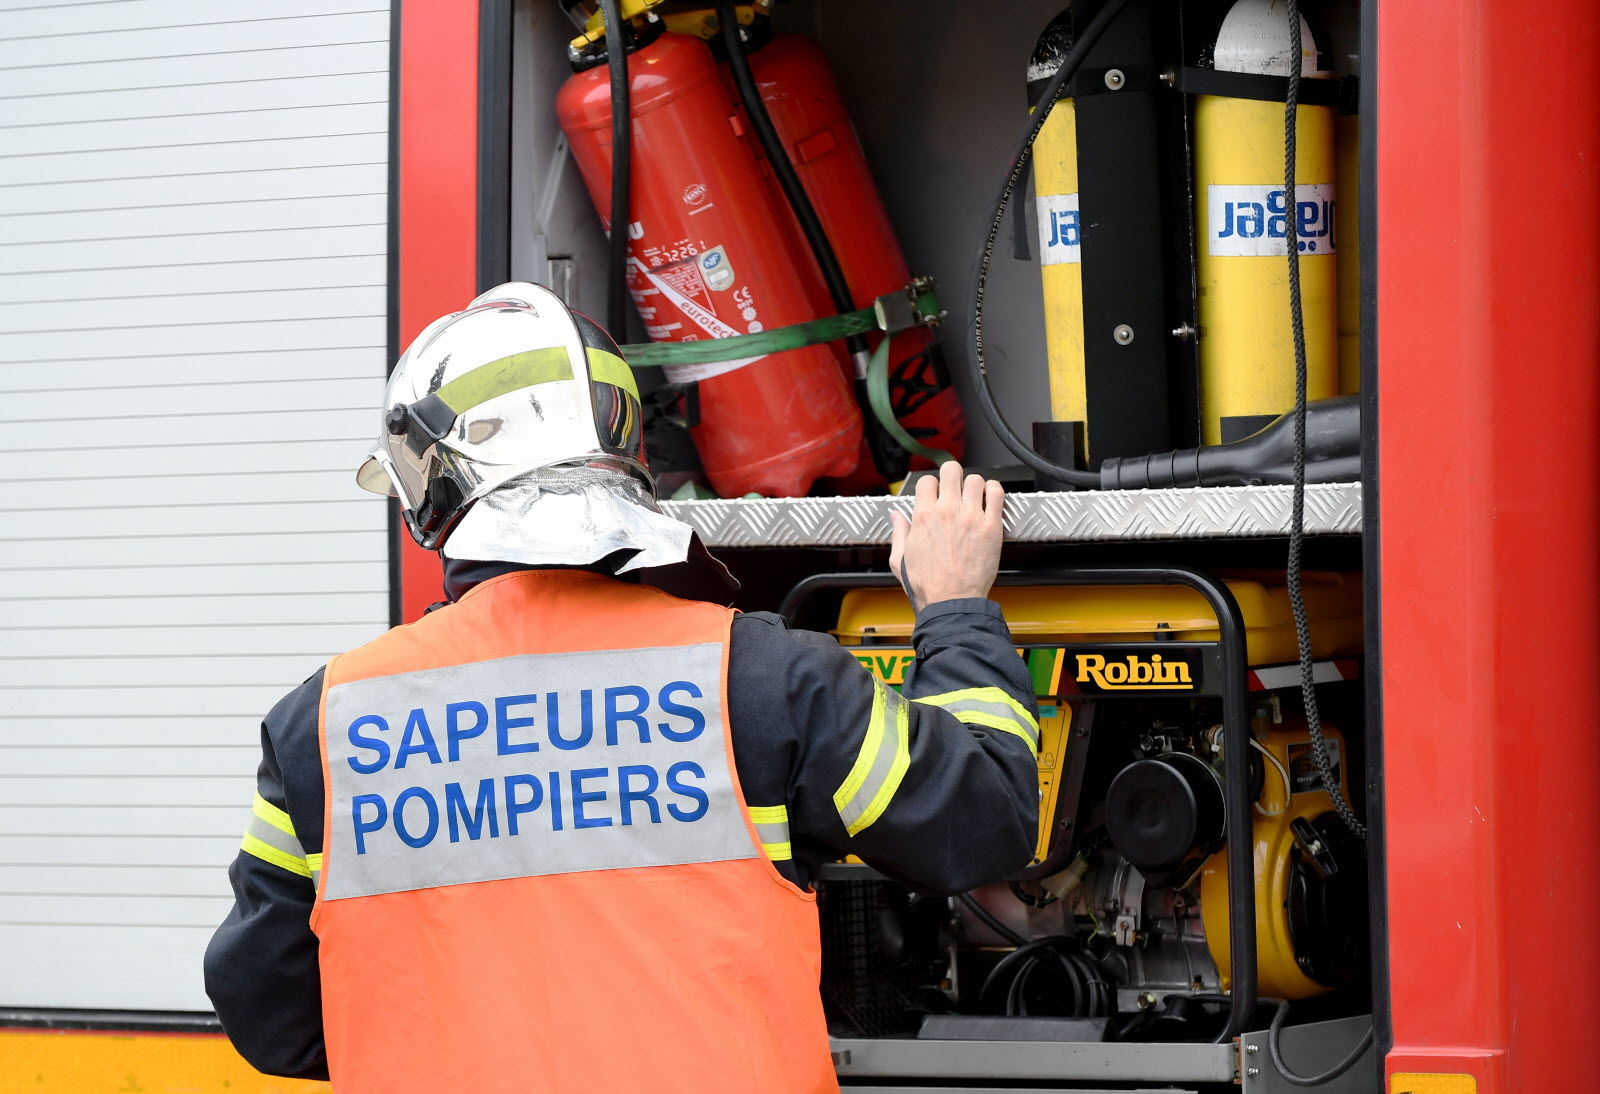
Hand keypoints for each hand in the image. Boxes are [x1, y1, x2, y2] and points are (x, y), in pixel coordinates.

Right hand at [888, 461, 1004, 611]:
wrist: (951, 601)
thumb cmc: (928, 585)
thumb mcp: (899, 559)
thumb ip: (899, 532)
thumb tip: (896, 516)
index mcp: (924, 516)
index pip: (927, 481)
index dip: (931, 486)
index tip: (935, 494)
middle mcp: (948, 512)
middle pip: (951, 470)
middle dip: (951, 475)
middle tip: (954, 486)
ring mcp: (972, 517)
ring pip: (976, 480)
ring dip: (974, 485)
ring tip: (974, 496)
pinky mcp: (991, 527)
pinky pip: (997, 494)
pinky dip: (994, 491)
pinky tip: (990, 498)